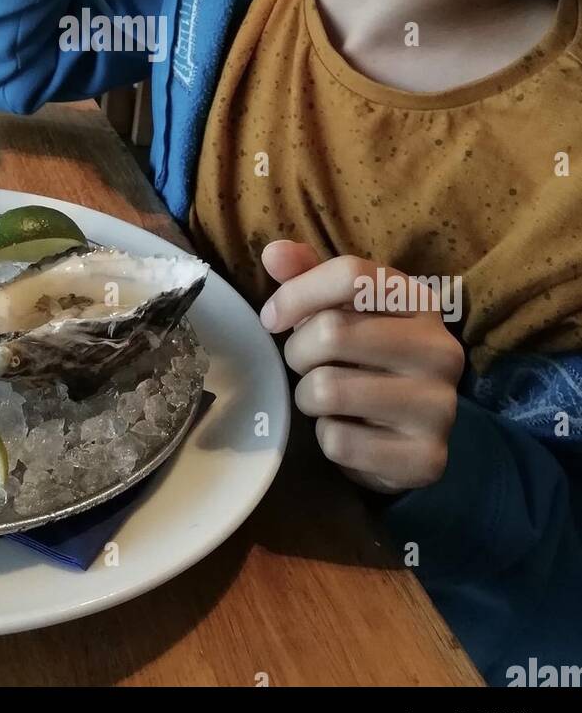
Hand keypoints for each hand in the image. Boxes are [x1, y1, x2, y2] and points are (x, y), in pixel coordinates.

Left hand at [259, 241, 464, 493]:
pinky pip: (339, 442)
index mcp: (420, 302)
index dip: (297, 293)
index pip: (350, 274)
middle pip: (332, 332)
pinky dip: (327, 438)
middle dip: (298, 352)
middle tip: (305, 365)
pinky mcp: (426, 458)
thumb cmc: (366, 359)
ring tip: (325, 398)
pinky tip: (349, 431)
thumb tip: (274, 253)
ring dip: (307, 397)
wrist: (408, 436)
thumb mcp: (342, 310)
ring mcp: (439, 406)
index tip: (271, 318)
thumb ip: (308, 276)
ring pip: (328, 389)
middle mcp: (441, 350)